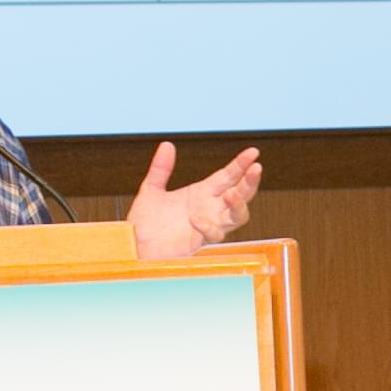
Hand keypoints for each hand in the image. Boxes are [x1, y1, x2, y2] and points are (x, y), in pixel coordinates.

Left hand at [127, 140, 263, 260]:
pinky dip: (207, 226)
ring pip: (237, 216)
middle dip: (250, 181)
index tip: (253, 152)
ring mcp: (208, 225)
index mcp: (203, 192)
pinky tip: (195, 218)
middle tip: (256, 168)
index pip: (229, 176)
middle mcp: (210, 208)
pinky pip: (214, 234)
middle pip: (241, 194)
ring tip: (232, 193)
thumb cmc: (145, 222)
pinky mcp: (200, 241)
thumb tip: (167, 145)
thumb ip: (160, 168)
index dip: (242, 164)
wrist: (134, 246)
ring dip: (239, 204)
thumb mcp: (151, 190)